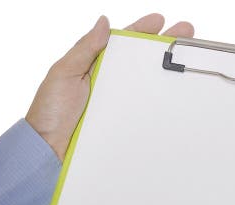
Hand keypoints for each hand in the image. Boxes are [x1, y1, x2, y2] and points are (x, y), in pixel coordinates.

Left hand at [25, 14, 193, 160]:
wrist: (46, 152)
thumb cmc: (48, 113)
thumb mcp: (63, 74)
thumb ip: (84, 49)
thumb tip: (103, 23)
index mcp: (92, 66)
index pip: (121, 43)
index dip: (141, 30)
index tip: (161, 21)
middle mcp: (106, 83)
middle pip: (138, 61)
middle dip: (163, 47)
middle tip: (187, 33)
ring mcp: (115, 105)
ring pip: (144, 85)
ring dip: (166, 74)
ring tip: (187, 62)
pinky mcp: (120, 125)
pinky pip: (141, 112)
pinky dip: (157, 104)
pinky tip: (174, 97)